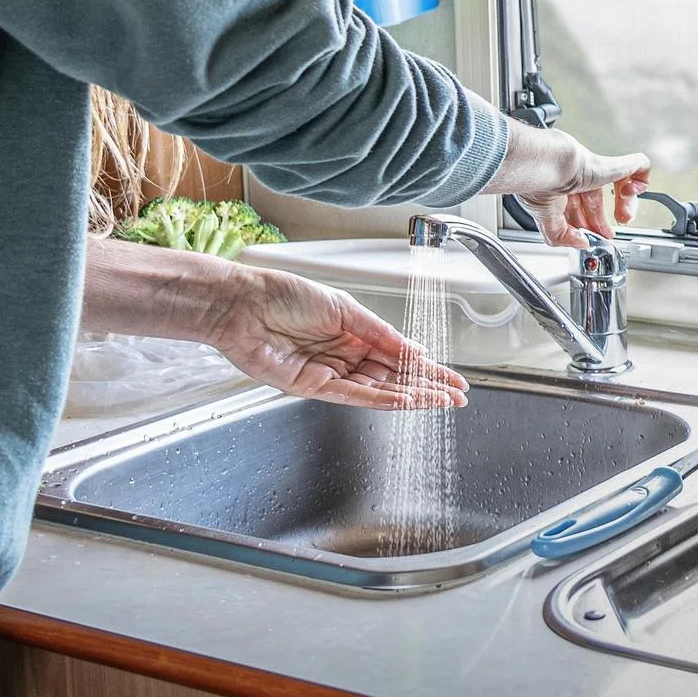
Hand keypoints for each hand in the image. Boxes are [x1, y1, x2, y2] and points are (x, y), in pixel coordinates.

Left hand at [207, 266, 468, 410]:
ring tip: (441, 401)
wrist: (241, 304)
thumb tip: (413, 348)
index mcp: (350, 331)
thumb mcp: (341, 306)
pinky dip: (381, 400)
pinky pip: (353, 397)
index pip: (397, 355)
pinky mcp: (312, 387)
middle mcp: (342, 355)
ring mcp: (329, 373)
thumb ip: (378, 332)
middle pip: (392, 377)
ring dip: (411, 397)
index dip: (426, 368)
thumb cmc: (281, 294)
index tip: (451, 378)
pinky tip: (405, 401)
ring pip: (378, 390)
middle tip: (456, 397)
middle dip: (426, 387)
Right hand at [482, 122, 649, 249]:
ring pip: (616, 182)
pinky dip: (641, 176)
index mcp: (557, 190)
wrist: (541, 164)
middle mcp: (575, 179)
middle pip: (596, 201)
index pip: (578, 210)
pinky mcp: (610, 164)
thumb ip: (561, 236)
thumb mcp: (544, 220)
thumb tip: (582, 243)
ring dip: (625, 202)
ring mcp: (592, 169)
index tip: (596, 237)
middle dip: (604, 221)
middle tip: (610, 233)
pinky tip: (636, 188)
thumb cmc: (534, 182)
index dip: (589, 226)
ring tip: (624, 215)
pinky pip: (636, 165)